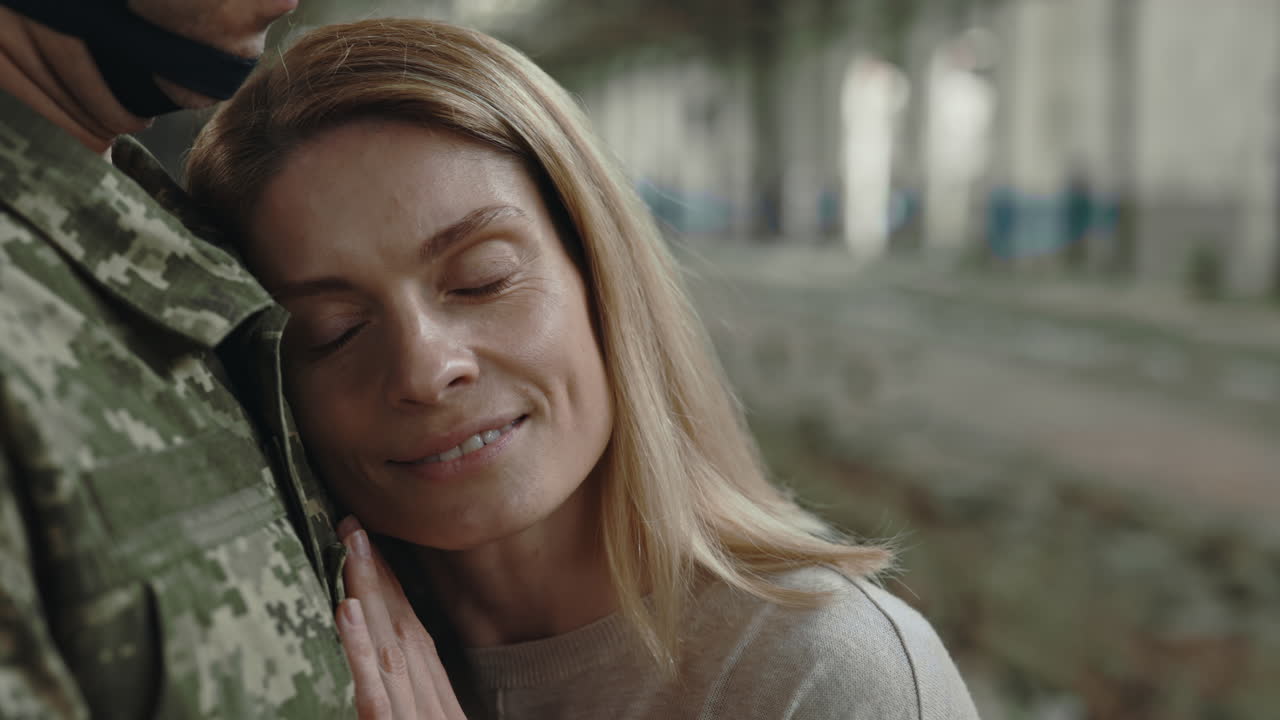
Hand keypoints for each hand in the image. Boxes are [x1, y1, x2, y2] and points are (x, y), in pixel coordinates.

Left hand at [336, 516, 465, 719]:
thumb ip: (413, 711)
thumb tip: (391, 676)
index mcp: (440, 707)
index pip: (415, 638)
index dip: (395, 590)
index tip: (373, 549)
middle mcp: (431, 706)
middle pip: (404, 630)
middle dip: (380, 575)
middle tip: (353, 528)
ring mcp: (414, 719)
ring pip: (390, 648)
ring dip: (370, 592)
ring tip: (351, 547)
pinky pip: (374, 693)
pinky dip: (360, 650)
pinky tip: (347, 610)